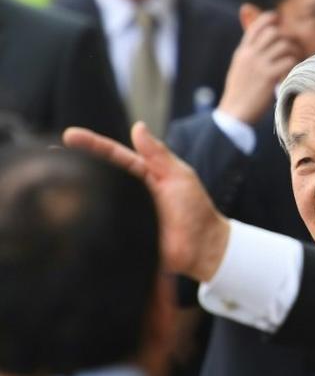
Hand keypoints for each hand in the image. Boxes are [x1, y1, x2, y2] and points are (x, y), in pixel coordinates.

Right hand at [63, 122, 229, 281]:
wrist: (203, 249)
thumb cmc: (195, 210)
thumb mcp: (179, 177)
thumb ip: (158, 154)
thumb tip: (137, 126)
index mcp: (144, 174)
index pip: (114, 156)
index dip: (92, 145)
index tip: (70, 136)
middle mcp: (130, 193)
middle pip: (100, 175)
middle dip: (76, 164)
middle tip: (51, 155)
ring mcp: (124, 214)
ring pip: (97, 200)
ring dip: (78, 190)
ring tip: (55, 179)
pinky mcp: (121, 236)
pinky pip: (100, 227)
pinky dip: (86, 221)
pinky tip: (70, 214)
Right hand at [218, 12, 301, 124]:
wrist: (234, 113)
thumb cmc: (238, 94)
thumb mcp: (239, 69)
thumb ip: (249, 56)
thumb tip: (259, 48)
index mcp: (242, 52)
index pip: (256, 26)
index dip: (269, 18)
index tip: (279, 19)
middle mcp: (250, 55)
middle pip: (273, 32)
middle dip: (286, 37)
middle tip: (292, 47)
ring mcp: (259, 65)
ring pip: (283, 45)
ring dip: (293, 52)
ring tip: (294, 61)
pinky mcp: (268, 76)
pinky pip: (288, 61)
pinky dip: (294, 64)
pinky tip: (293, 71)